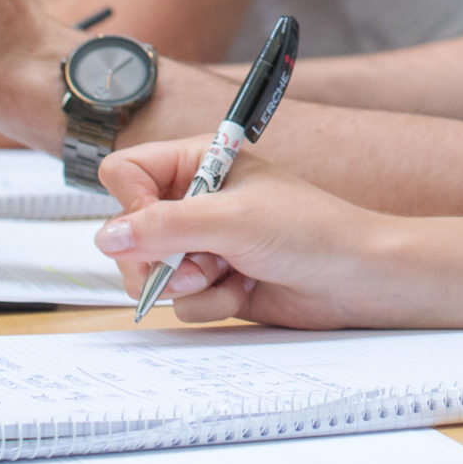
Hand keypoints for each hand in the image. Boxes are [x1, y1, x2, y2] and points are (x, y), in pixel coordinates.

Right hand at [94, 140, 392, 329]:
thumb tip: (106, 237)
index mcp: (199, 161)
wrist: (356, 279)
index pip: (126, 173)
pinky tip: (246, 290)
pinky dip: (210, 302)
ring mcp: (203, 243)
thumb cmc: (311, 231)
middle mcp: (196, 200)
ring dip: (188, 283)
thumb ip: (166, 226)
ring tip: (229, 273)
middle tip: (197, 265)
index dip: (132, 206)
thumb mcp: (234, 220)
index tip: (157, 227)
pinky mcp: (214, 281)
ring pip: (150, 272)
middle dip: (160, 258)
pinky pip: (180, 302)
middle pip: (129, 232)